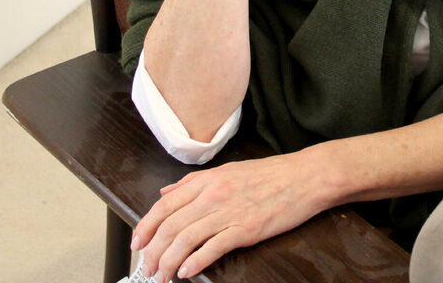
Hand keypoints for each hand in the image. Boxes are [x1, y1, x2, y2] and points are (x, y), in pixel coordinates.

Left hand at [131, 151, 332, 281]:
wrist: (306, 177)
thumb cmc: (270, 174)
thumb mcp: (227, 170)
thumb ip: (193, 183)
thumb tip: (166, 193)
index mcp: (207, 180)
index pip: (164, 206)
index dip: (145, 227)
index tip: (137, 244)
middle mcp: (213, 194)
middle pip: (170, 226)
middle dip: (153, 252)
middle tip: (148, 269)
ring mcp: (229, 211)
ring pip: (186, 239)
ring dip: (168, 262)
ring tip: (162, 277)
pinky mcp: (246, 229)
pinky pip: (213, 247)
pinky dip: (195, 262)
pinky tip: (186, 272)